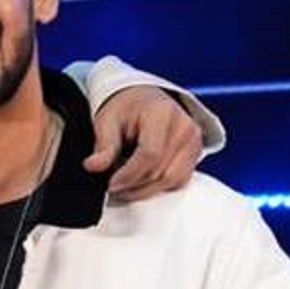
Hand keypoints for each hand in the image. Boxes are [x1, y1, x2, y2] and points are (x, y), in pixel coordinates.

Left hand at [84, 86, 201, 200]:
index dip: (129, 175)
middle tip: (113, 187)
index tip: (112, 185)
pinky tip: (140, 180)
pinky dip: (158, 186)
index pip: (150, 154)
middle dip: (134, 185)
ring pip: (171, 180)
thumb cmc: (127, 107)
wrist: (144, 99)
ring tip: (124, 185)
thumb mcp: (107, 120)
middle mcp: (183, 126)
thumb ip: (104, 145)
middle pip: (160, 171)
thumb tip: (94, 166)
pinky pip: (178, 180)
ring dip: (145, 189)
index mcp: (161, 112)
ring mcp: (193, 141)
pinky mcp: (195, 153)